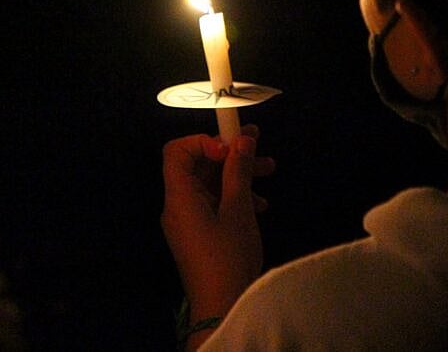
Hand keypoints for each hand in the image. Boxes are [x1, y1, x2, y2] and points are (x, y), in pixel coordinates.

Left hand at [161, 124, 275, 325]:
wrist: (222, 306)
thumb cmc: (227, 256)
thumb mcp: (238, 209)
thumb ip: (238, 171)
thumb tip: (241, 140)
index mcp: (180, 196)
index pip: (177, 151)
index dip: (204, 141)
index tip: (232, 146)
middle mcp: (179, 205)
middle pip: (197, 165)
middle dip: (229, 153)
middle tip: (259, 143)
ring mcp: (189, 221)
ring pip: (210, 184)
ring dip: (238, 174)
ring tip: (270, 169)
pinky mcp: (200, 234)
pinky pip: (214, 203)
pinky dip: (235, 196)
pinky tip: (261, 204)